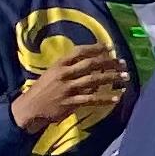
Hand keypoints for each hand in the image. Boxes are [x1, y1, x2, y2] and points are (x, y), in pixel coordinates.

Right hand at [13, 40, 129, 129]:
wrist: (29, 109)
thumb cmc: (42, 90)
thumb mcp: (52, 74)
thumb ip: (69, 69)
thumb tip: (90, 65)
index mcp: (59, 65)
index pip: (80, 52)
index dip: (96, 48)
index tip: (110, 47)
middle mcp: (64, 74)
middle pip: (90, 64)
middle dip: (109, 63)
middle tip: (123, 63)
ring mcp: (67, 88)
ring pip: (94, 80)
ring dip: (111, 78)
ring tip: (125, 77)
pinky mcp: (70, 102)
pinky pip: (91, 99)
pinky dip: (105, 99)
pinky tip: (116, 97)